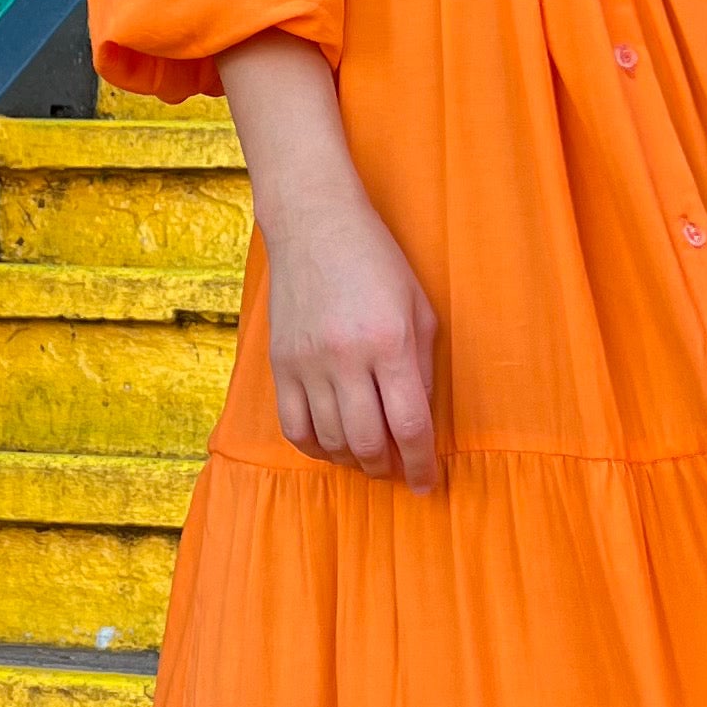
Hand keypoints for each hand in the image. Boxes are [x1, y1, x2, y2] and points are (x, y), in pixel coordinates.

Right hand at [259, 181, 439, 491]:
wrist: (314, 225)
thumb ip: (422, 368)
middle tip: (398, 470)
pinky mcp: (280, 363)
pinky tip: (332, 445)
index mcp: (390, 342)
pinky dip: (316, 448)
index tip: (426, 482)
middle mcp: (346, 358)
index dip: (423, 463)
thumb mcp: (419, 308)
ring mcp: (308, 363)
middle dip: (388, 468)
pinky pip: (294, 427)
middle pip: (369, 442)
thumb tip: (418, 423)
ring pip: (331, 441)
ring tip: (369, 457)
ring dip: (355, 461)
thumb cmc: (376, 261)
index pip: (411, 424)